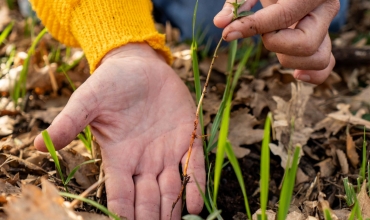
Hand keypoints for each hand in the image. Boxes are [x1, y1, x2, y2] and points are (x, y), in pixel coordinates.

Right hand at [33, 43, 204, 219]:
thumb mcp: (88, 101)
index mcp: (120, 157)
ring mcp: (167, 152)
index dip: (123, 214)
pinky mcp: (187, 138)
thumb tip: (35, 144)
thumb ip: (69, 122)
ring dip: (173, 209)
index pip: (121, 195)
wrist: (139, 64)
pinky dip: (195, 185)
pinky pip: (193, 166)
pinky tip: (196, 204)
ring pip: (171, 189)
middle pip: (147, 200)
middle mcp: (144, 161)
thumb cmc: (111, 83)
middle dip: (150, 217)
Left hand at [214, 0, 339, 83]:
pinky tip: (297, 75)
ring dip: (289, 60)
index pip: (283, 17)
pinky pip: (327, 65)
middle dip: (275, 44)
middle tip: (264, 33)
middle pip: (304, 44)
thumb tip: (219, 24)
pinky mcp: (324, 40)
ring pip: (317, 59)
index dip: (253, 27)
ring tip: (274, 43)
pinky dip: (314, 74)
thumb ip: (237, 4)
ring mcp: (327, 26)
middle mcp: (326, 9)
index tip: (228, 33)